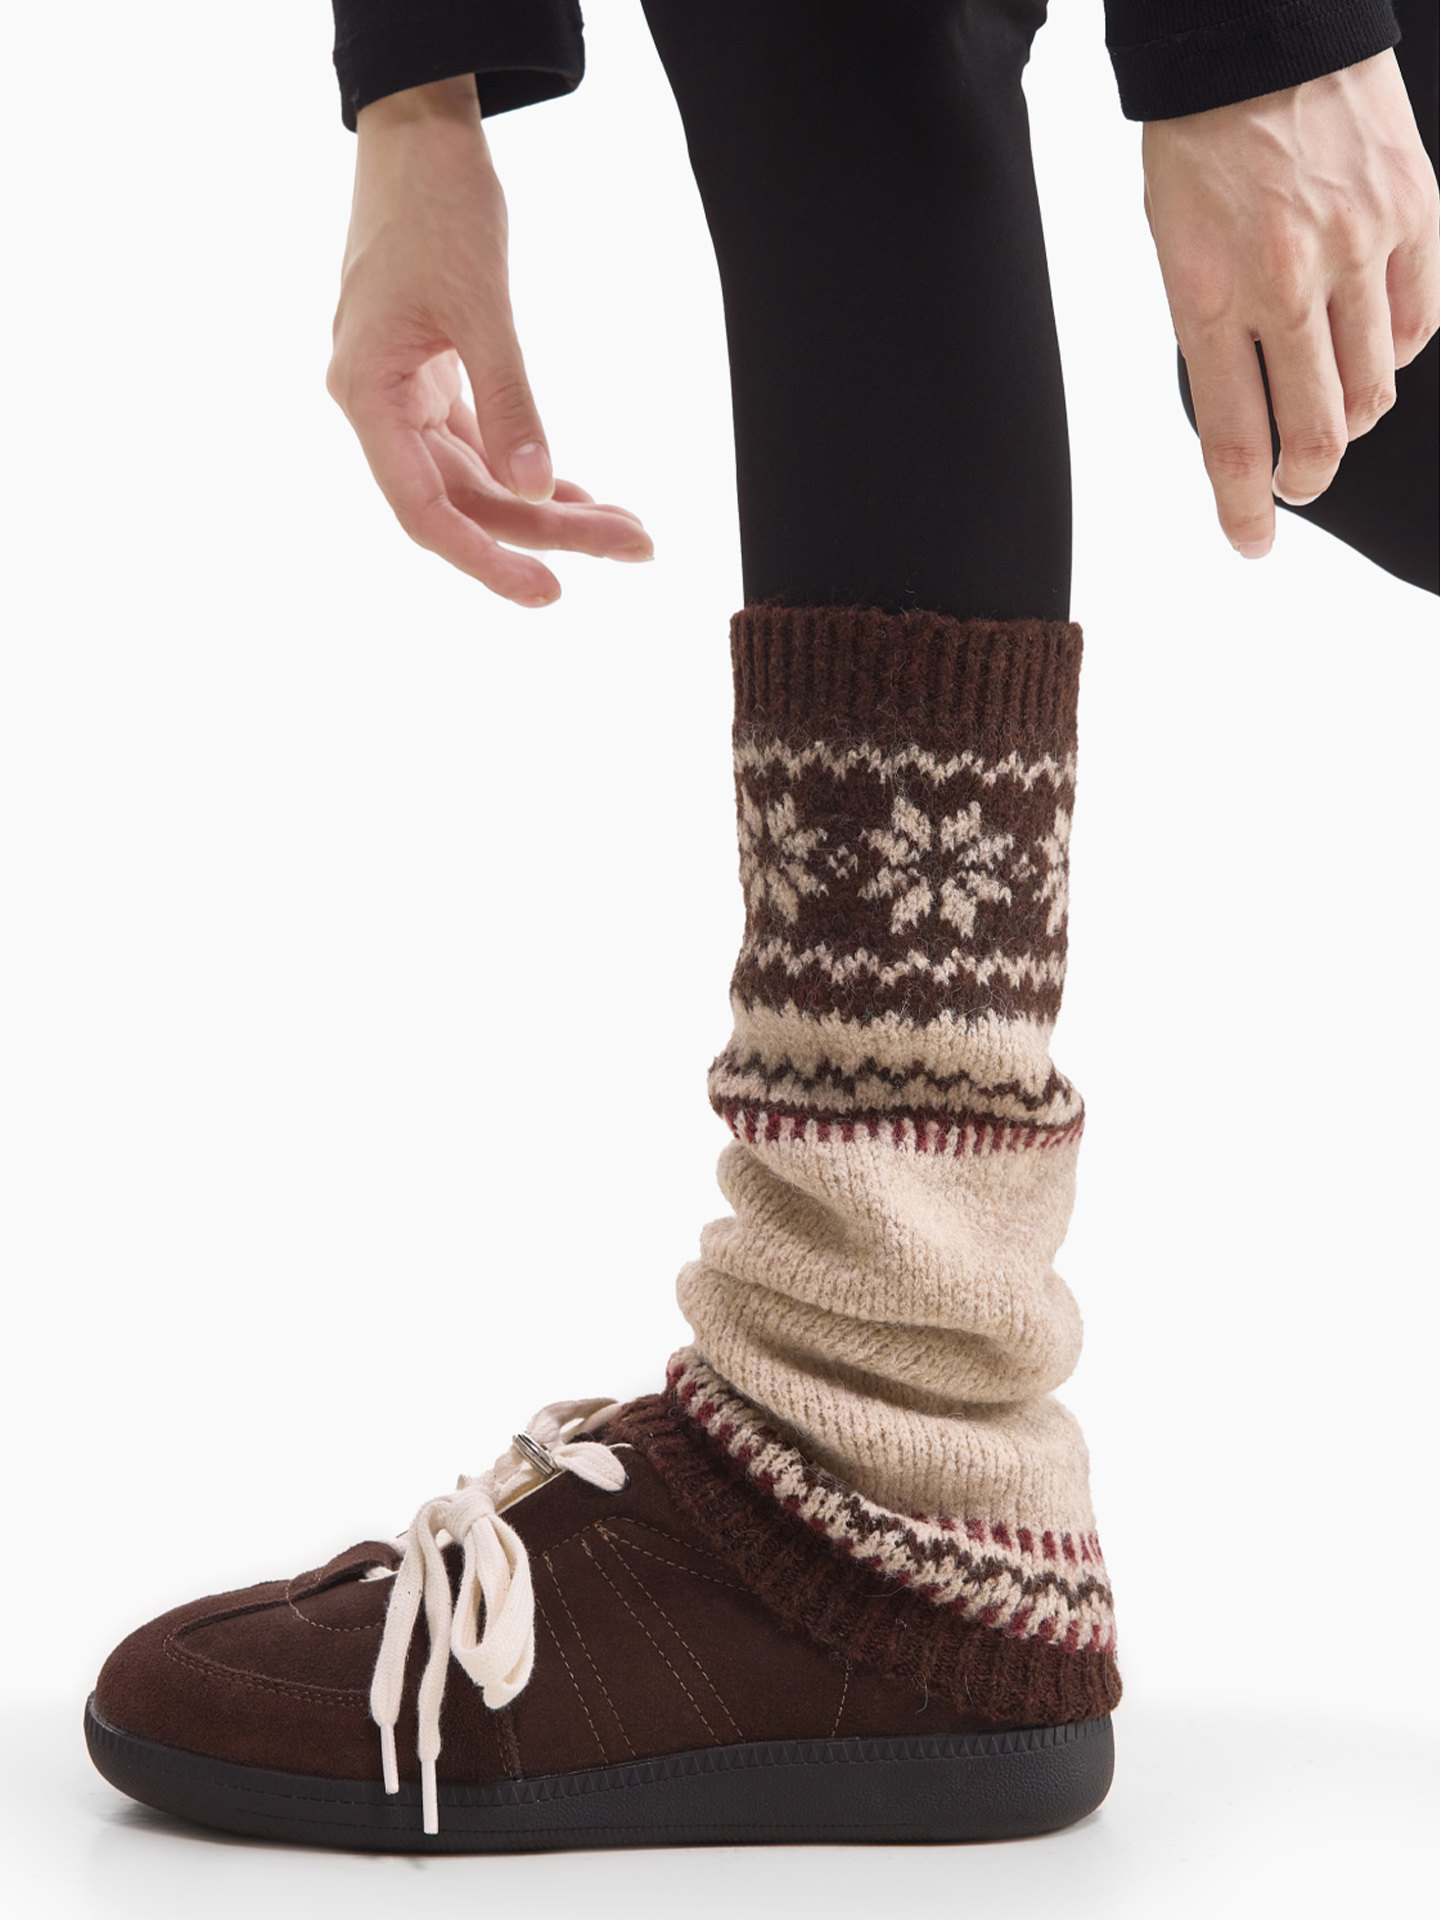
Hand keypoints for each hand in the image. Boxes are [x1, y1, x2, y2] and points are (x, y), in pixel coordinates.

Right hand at [328, 78, 651, 604]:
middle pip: (467, 502)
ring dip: (553, 506)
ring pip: (481, 480)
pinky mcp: (434, 381)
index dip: (485, 560)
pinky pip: (484, 447)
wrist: (417, 136)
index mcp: (368, 396)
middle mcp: (381, 409)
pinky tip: (585, 496)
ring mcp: (406, 398)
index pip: (425, 511)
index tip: (549, 590)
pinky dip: (534, 470)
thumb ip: (509, 398)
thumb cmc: (436, 205)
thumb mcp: (481, 303)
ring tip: (630, 529)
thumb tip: (535, 486)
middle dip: (552, 530)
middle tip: (636, 546)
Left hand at [1143, 51, 1439, 557]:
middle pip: (1318, 432)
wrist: (1258, 29)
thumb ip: (1211, 330)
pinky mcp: (1413, 210)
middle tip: (1299, 487)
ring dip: (1352, 418)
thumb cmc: (1201, 143)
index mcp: (1209, 294)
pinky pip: (1418, 322)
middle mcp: (1288, 279)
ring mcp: (1359, 244)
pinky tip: (1370, 345)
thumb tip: (1251, 409)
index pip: (1234, 440)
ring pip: (1374, 387)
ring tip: (1330, 408)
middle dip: (1307, 479)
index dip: (1242, 510)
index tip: (1251, 544)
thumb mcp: (1173, 248)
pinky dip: (1395, 352)